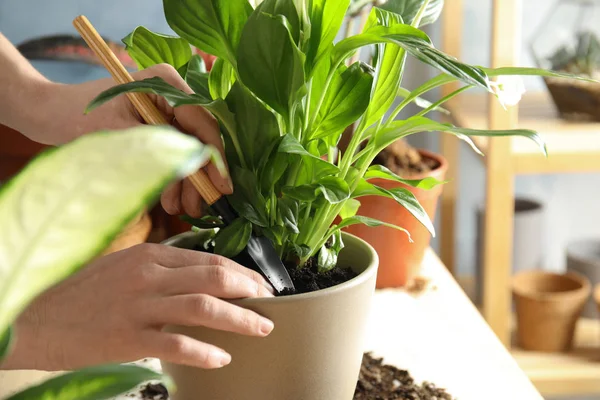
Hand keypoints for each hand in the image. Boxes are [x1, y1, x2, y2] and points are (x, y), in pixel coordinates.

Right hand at [1, 244, 273, 370]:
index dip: (241, 272)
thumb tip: (202, 275)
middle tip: (270, 302)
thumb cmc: (83, 292)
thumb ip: (162, 267)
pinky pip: (176, 344)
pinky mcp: (128, 338)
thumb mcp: (124, 265)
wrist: (38, 318)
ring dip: (240, 318)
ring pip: (204, 307)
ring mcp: (140, 306)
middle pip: (214, 277)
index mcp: (150, 255)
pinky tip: (222, 357)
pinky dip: (204, 351)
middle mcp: (149, 276)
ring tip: (262, 327)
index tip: (259, 283)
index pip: (209, 259)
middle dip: (250, 289)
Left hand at [22, 64, 231, 216]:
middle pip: (201, 139)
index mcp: (166, 82)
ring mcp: (166, 110)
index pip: (203, 123)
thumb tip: (197, 171)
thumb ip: (162, 149)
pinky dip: (174, 177)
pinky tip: (170, 200)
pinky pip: (175, 154)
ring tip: (181, 209)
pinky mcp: (158, 125)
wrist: (48, 114)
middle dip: (200, 176)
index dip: (215, 158)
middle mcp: (172, 93)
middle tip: (198, 207)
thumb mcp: (122, 135)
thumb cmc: (77, 117)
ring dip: (188, 181)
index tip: (223, 187)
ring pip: (190, 150)